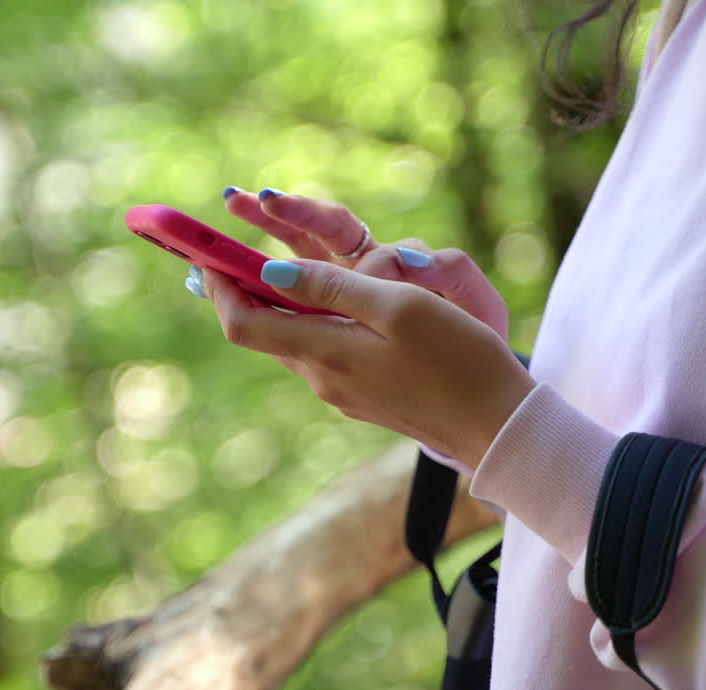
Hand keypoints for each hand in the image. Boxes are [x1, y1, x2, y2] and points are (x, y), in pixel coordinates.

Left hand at [199, 259, 534, 467]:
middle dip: (245, 286)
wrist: (498, 426)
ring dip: (282, 301)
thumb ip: (333, 287)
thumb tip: (270, 271)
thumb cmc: (458, 360)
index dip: (219, 284)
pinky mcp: (363, 395)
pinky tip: (337, 299)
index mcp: (325, 354)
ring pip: (294, 338)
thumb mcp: (399, 308)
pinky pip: (323, 349)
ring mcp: (341, 390)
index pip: (242, 322)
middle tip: (234, 246)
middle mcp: (322, 377)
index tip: (207, 250)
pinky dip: (315, 318)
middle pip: (262, 328)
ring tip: (283, 262)